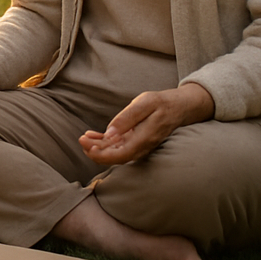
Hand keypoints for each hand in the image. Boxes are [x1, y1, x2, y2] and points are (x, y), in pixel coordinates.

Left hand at [80, 82, 214, 164]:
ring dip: (98, 147)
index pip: (121, 155)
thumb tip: (109, 134)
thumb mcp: (144, 103)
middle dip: (96, 151)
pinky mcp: (136, 141)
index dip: (102, 155)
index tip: (87, 147)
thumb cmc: (162, 102)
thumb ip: (126, 119)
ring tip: (84, 137)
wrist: (180, 107)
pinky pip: (119, 146)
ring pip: (116, 152)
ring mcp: (139, 145)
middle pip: (116, 156)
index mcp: (144, 139)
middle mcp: (142, 146)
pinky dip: (105, 142)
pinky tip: (92, 135)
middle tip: (80, 139)